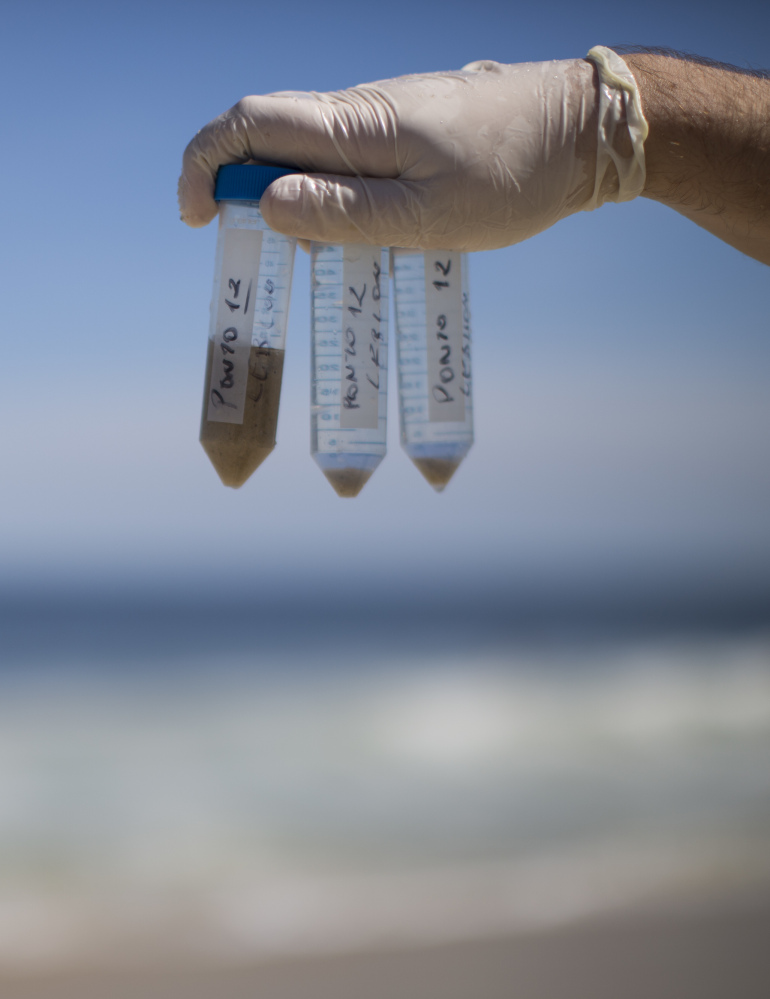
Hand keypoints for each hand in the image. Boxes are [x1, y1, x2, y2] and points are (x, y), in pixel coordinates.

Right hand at [178, 58, 609, 250]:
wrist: (584, 133)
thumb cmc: (514, 176)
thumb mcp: (428, 214)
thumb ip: (345, 211)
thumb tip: (266, 202)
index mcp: (356, 124)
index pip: (248, 123)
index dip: (205, 164)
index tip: (196, 218)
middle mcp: (358, 112)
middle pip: (267, 136)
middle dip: (242, 191)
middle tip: (261, 252)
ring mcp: (383, 120)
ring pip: (307, 153)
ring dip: (290, 201)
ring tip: (317, 255)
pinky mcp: (405, 134)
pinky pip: (346, 162)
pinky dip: (330, 199)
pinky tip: (357, 237)